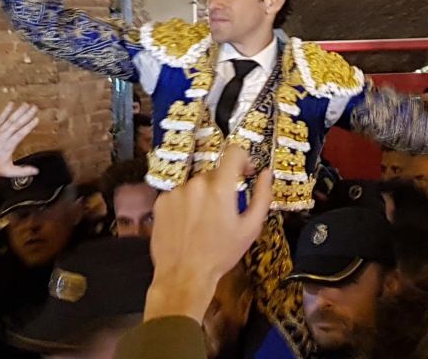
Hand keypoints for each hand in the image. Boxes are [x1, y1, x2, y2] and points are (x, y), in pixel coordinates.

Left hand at [0, 103, 41, 178]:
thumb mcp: (8, 172)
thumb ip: (23, 171)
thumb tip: (36, 171)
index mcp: (7, 146)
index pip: (20, 134)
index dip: (29, 126)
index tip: (36, 119)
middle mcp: (2, 137)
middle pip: (16, 124)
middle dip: (26, 115)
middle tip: (34, 108)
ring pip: (9, 119)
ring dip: (18, 111)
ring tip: (27, 104)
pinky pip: (0, 118)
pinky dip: (5, 111)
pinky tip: (11, 104)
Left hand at [145, 149, 272, 321]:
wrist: (184, 275)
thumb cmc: (221, 254)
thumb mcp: (250, 228)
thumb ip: (262, 196)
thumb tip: (266, 173)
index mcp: (220, 188)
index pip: (233, 152)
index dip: (243, 159)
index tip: (245, 173)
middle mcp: (196, 184)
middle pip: (214, 174)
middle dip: (222, 187)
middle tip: (223, 212)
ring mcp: (176, 192)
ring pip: (196, 186)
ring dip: (202, 197)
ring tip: (203, 223)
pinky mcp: (161, 202)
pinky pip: (179, 195)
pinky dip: (185, 205)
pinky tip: (187, 226)